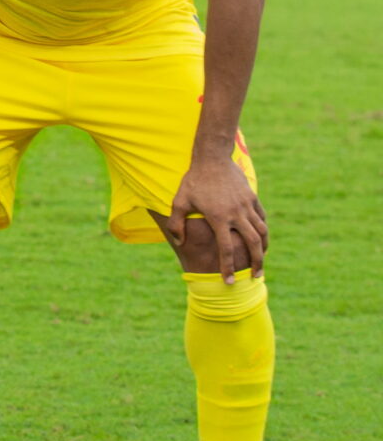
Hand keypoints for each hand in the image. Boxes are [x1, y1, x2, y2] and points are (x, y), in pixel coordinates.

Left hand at [166, 155, 267, 279]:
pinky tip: (261, 238)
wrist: (212, 158)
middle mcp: (236, 214)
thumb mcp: (179, 201)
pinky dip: (263, 230)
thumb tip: (179, 242)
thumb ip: (177, 223)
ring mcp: (246, 206)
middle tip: (256, 277)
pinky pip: (261, 218)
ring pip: (261, 232)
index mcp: (218, 218)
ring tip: (261, 260)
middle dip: (256, 263)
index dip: (227, 267)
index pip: (226, 249)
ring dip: (263, 248)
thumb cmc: (193, 181)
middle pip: (252, 244)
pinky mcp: (252, 198)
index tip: (229, 282)